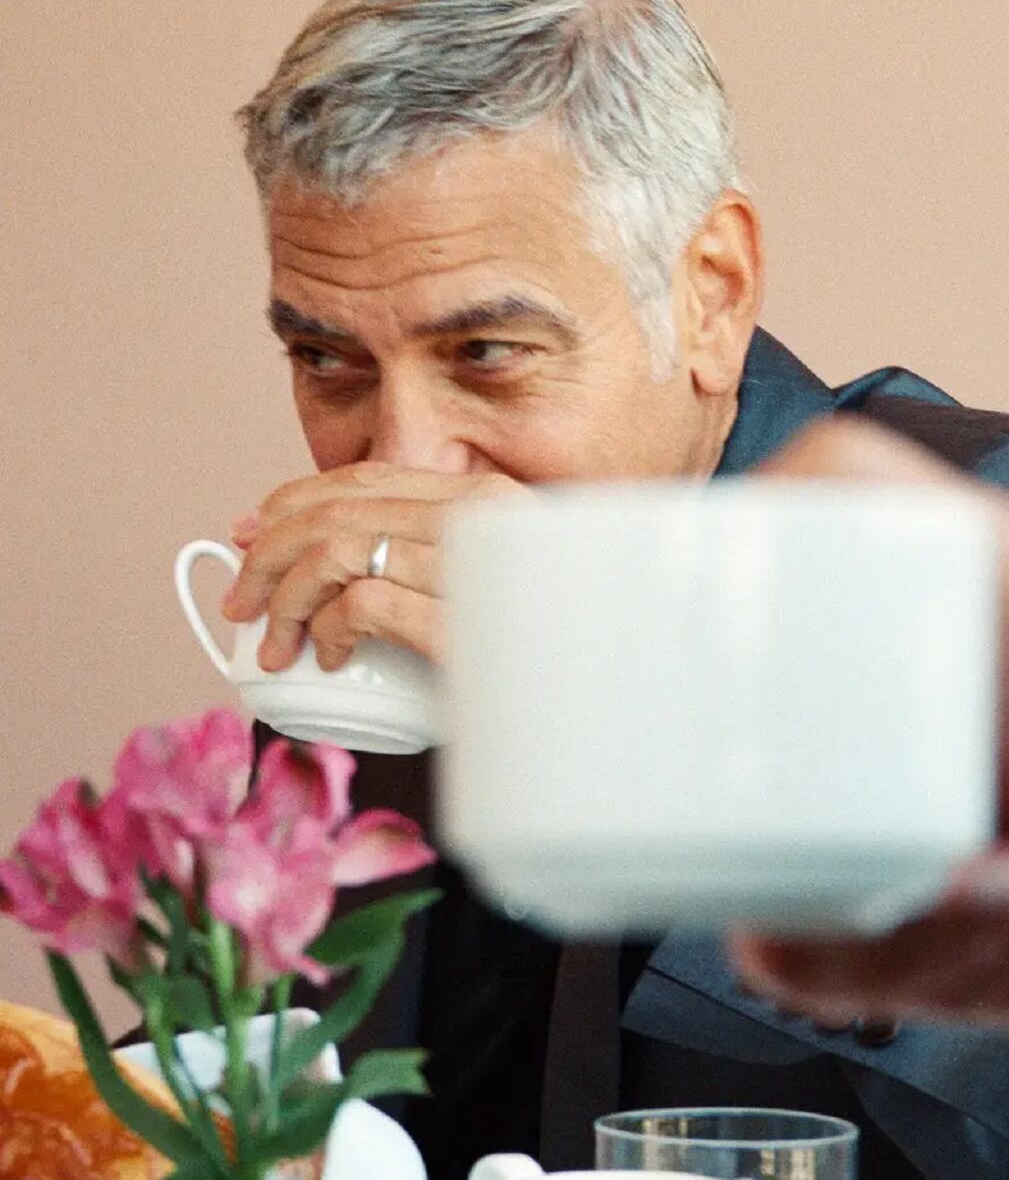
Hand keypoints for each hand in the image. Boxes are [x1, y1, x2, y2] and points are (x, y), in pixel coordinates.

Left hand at [222, 465, 523, 670]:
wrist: (598, 702)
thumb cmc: (537, 652)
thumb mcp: (481, 589)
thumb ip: (428, 559)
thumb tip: (327, 559)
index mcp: (485, 500)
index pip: (367, 477)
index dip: (293, 500)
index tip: (248, 534)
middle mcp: (481, 517)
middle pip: (338, 511)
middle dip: (267, 555)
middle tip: (239, 601)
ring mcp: (473, 564)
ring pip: (337, 550)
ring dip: (285, 597)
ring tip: (274, 643)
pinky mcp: (460, 619)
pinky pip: (362, 603)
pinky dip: (328, 630)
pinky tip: (330, 658)